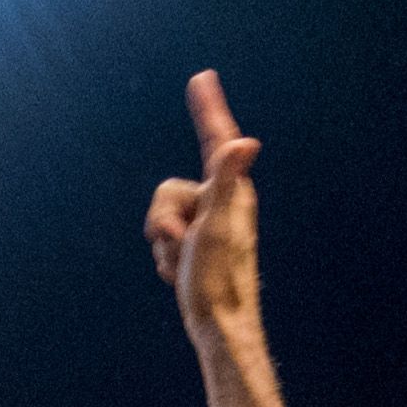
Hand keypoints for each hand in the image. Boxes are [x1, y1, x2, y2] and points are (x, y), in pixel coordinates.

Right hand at [143, 68, 262, 342]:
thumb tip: (246, 142)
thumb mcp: (219, 223)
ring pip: (161, 218)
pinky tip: (184, 276)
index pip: (216, 139)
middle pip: (167, 191)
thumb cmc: (220, 278)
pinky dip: (167, 260)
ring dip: (164, 246)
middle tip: (182, 244)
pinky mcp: (197, 246)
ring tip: (186, 264)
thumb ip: (227, 179)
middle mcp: (222, 203)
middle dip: (163, 220)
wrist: (220, 327)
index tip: (202, 79)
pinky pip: (163, 241)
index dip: (208, 108)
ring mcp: (208, 226)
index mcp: (231, 192)